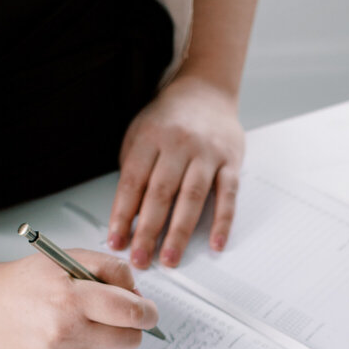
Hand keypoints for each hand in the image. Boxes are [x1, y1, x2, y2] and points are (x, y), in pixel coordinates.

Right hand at [0, 251, 158, 348]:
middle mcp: (67, 332)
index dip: (147, 311)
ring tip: (95, 329)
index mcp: (71, 298)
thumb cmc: (22, 283)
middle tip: (116, 316)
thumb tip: (138, 292)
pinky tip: (80, 344)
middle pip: (130, 339)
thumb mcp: (65, 258)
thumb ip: (108, 268)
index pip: (131, 312)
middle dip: (131, 326)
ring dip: (115, 345)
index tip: (147, 310)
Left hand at [108, 75, 244, 269]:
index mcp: (150, 138)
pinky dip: (222, 221)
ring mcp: (207, 153)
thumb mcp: (140, 135)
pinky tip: (215, 243)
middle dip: (148, 231)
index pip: (132, 183)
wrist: (206, 89)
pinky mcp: (231, 162)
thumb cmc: (170, 119)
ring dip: (179, 232)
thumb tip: (127, 216)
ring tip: (170, 258)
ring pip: (191, 198)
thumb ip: (134, 171)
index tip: (117, 242)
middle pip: (160, 194)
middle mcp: (178, 144)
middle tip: (140, 259)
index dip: (122, 215)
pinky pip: (227, 195)